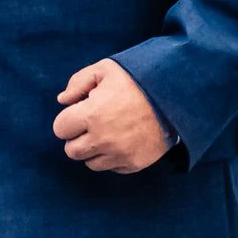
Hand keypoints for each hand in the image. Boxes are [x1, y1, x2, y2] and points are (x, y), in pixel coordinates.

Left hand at [55, 59, 172, 172]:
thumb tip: (62, 100)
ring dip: (94, 150)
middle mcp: (103, 139)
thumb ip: (78, 82)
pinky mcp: (134, 164)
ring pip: (90, 163)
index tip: (81, 112)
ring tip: (108, 132)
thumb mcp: (106, 69)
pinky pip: (112, 167)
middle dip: (77, 137)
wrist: (177, 96)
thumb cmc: (139, 80)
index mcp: (92, 114)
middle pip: (71, 151)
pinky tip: (123, 139)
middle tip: (91, 124)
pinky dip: (113, 157)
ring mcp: (119, 154)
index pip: (60, 129)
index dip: (68, 119)